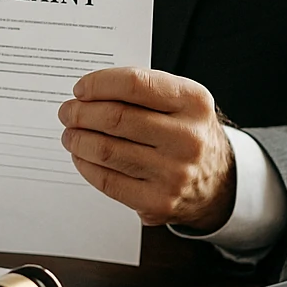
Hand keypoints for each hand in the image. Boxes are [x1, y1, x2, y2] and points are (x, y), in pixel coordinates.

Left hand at [57, 68, 235, 231]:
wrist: (220, 183)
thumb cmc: (186, 133)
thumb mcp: (180, 102)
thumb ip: (141, 90)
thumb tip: (87, 93)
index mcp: (193, 102)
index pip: (134, 84)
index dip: (98, 84)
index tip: (80, 89)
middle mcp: (188, 138)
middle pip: (115, 118)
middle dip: (80, 113)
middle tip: (67, 113)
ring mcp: (175, 173)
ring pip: (106, 151)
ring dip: (77, 140)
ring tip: (70, 134)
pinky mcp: (159, 202)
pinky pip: (107, 181)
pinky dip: (85, 165)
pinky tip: (81, 156)